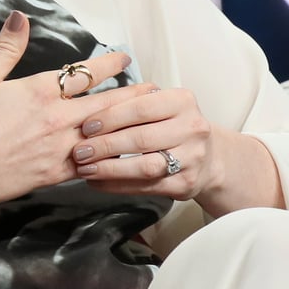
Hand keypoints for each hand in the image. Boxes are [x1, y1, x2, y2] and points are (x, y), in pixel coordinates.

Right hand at [0, 13, 134, 207]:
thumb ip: (8, 48)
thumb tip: (20, 17)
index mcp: (40, 91)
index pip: (84, 73)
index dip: (108, 64)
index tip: (124, 58)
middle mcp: (56, 118)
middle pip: (105, 103)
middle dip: (131, 95)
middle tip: (153, 88)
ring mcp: (59, 148)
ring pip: (104, 135)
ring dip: (126, 126)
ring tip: (146, 121)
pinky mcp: (55, 174)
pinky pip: (91, 166)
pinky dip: (108, 159)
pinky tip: (121, 157)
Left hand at [67, 84, 274, 212]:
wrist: (208, 158)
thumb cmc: (173, 126)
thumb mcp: (161, 105)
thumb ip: (132, 102)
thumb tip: (88, 107)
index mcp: (183, 101)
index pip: (141, 107)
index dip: (110, 117)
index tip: (86, 126)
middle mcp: (193, 128)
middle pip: (141, 138)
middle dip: (105, 146)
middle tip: (79, 151)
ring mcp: (192, 159)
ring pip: (145, 166)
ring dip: (110, 169)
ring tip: (85, 169)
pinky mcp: (186, 184)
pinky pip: (147, 187)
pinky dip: (118, 186)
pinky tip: (98, 182)